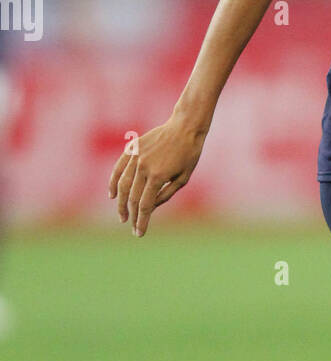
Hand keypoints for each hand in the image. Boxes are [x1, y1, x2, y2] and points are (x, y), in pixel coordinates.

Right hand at [109, 115, 206, 236]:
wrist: (185, 127)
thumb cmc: (189, 154)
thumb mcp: (183, 178)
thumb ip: (165, 195)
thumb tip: (150, 208)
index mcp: (158, 176)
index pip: (145, 205)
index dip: (141, 221)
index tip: (139, 233)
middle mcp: (143, 167)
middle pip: (133, 198)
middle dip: (132, 216)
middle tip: (132, 226)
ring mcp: (136, 157)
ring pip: (123, 185)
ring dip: (121, 203)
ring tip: (122, 216)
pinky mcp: (132, 149)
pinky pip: (119, 168)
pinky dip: (113, 182)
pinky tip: (112, 195)